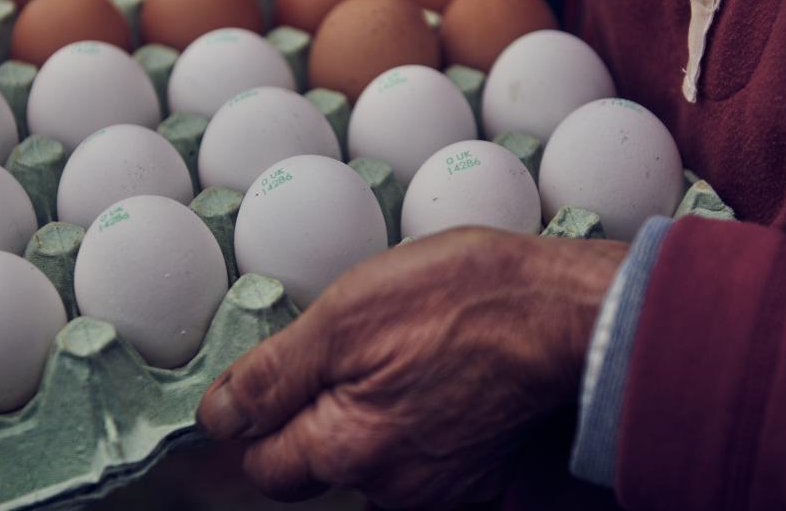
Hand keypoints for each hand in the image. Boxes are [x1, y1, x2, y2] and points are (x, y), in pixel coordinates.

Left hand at [197, 227, 627, 508]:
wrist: (568, 312)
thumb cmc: (467, 299)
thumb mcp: (346, 314)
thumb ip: (272, 375)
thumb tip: (217, 415)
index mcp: (348, 448)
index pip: (264, 465)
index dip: (254, 422)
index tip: (266, 386)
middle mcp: (392, 485)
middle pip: (318, 468)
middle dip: (311, 422)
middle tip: (342, 357)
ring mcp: (441, 488)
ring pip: (371, 464)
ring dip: (367, 421)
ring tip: (398, 358)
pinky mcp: (479, 478)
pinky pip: (421, 461)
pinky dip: (414, 427)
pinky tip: (432, 379)